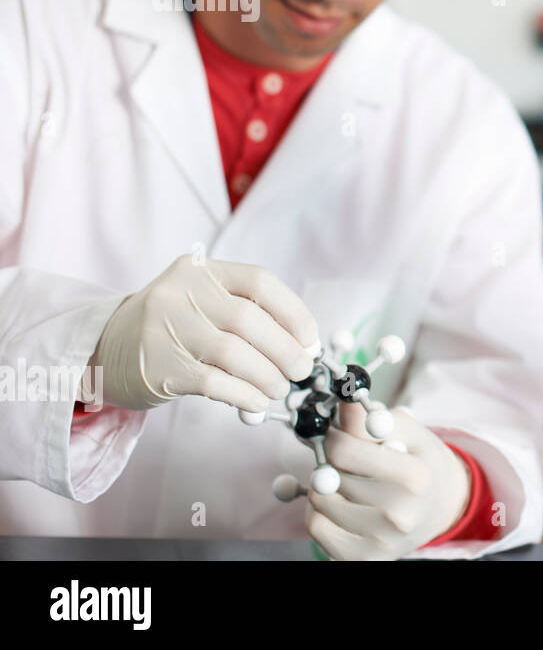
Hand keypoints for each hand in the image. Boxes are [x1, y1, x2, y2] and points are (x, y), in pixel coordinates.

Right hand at [87, 254, 318, 411]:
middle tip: (300, 369)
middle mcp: (181, 293)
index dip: (294, 311)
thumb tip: (305, 343)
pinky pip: (215, 383)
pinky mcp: (158, 368)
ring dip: (268, 376)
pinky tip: (257, 401)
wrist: (104, 349)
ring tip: (279, 387)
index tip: (309, 338)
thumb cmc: (173, 326)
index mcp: (200, 269)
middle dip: (286, 350)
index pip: (260, 282)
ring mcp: (166, 330)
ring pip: (235, 354)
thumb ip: (248, 313)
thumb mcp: (202, 301)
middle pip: (250, 321)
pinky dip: (245, 395)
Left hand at [306, 403, 471, 560]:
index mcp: (415, 477)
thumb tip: (343, 398)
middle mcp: (400, 514)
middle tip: (347, 458)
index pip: (345, 452)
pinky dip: (320, 512)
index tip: (340, 433)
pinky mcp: (364, 559)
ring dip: (324, 486)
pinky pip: (316, 528)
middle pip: (330, 476)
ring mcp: (381, 541)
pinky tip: (341, 504)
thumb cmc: (422, 462)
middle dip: (332, 461)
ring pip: (318, 502)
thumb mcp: (408, 432)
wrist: (443, 506)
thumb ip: (372, 417)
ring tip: (347, 482)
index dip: (334, 436)